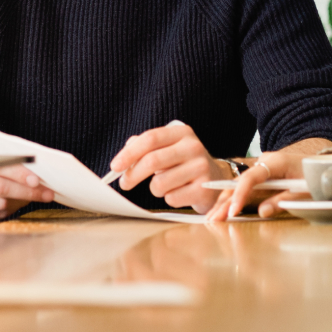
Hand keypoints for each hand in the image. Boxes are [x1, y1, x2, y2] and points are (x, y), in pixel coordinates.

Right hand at [0, 144, 54, 219]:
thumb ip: (15, 162)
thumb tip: (40, 177)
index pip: (0, 163)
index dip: (18, 173)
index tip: (36, 180)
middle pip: (1, 187)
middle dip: (27, 192)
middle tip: (47, 194)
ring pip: (0, 203)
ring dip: (20, 201)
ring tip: (35, 196)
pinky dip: (10, 209)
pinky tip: (16, 202)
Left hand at [110, 121, 226, 212]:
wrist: (216, 179)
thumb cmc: (184, 164)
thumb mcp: (168, 149)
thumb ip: (146, 147)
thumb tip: (126, 152)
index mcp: (182, 133)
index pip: (150, 139)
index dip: (129, 153)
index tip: (115, 166)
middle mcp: (193, 147)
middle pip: (152, 160)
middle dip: (133, 175)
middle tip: (125, 183)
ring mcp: (201, 168)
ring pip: (159, 183)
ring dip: (156, 188)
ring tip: (166, 185)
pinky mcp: (204, 189)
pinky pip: (171, 198)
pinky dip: (169, 198)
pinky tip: (180, 192)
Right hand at [208, 142, 328, 223]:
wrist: (322, 165)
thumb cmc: (315, 177)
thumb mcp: (304, 190)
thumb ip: (283, 200)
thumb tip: (262, 212)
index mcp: (275, 161)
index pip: (251, 177)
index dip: (240, 195)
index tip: (233, 211)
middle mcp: (264, 163)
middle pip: (239, 183)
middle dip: (225, 202)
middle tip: (213, 219)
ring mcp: (260, 170)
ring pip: (237, 187)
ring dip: (224, 203)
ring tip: (211, 218)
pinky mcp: (260, 179)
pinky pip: (243, 190)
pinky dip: (232, 201)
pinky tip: (220, 211)